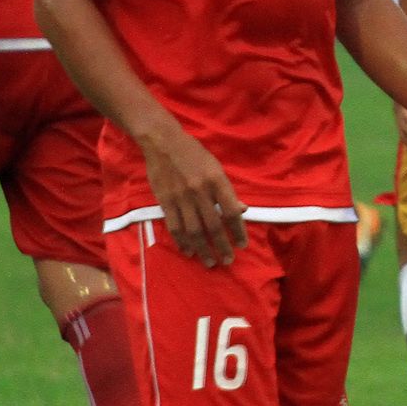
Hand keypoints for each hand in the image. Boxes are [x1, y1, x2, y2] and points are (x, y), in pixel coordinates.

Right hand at [142, 126, 247, 266]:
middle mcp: (200, 191)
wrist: (164, 143)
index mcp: (216, 181)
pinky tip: (189, 252)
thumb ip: (228, 191)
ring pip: (194, 231)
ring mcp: (181, 198)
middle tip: (228, 260)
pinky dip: (183, 242)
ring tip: (210, 262)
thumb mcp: (217, 168)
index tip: (243, 245)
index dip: (238, 231)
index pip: (231, 212)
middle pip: (213, 226)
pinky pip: (175, 227)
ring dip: (203, 249)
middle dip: (222, 246)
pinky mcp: (165, 201)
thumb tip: (242, 210)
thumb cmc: (195, 154)